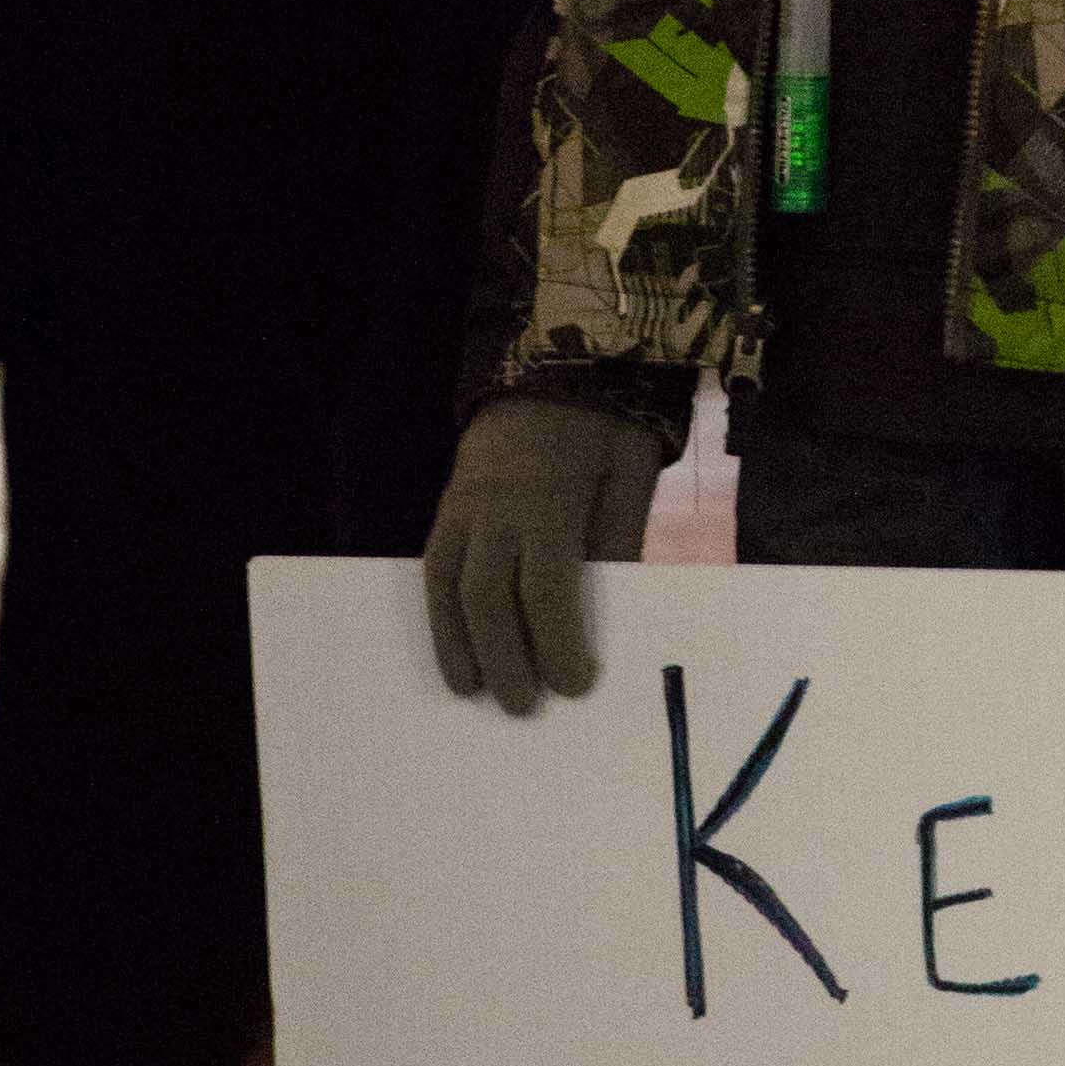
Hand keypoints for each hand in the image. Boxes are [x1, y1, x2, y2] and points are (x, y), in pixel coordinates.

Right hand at [422, 395, 671, 715]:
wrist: (553, 357)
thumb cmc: (605, 424)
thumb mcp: (630, 470)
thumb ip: (620, 536)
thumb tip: (613, 607)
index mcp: (551, 498)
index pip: (546, 589)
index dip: (557, 643)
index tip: (576, 685)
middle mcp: (497, 506)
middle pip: (490, 597)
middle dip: (506, 658)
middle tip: (524, 707)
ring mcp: (465, 504)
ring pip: (449, 586)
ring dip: (458, 645)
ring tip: (473, 693)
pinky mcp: (449, 504)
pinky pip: (434, 565)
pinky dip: (438, 613)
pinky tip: (452, 648)